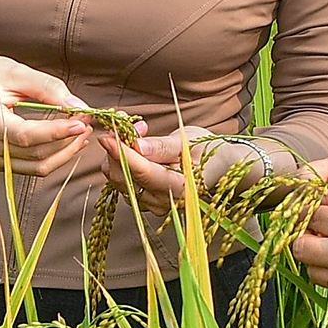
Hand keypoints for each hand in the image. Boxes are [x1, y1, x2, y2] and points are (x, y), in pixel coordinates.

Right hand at [0, 55, 105, 179]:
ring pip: (37, 167)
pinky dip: (53, 156)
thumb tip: (78, 107)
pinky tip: (66, 139)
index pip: (26, 135)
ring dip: (65, 152)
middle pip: (35, 155)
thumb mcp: (16, 71)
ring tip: (81, 130)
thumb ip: (48, 88)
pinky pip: (31, 167)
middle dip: (67, 140)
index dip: (57, 132)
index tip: (82, 121)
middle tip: (88, 120)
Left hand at [106, 128, 283, 205]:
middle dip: (118, 148)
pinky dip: (122, 160)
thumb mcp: (190, 142)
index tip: (106, 136)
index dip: (121, 153)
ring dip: (119, 152)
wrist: (220, 167)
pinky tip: (136, 144)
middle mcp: (162, 202)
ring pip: (118, 179)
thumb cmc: (209, 151)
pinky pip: (123, 180)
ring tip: (141, 131)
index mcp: (179, 189)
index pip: (142, 172)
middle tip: (131, 123)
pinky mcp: (144, 199)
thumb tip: (138, 147)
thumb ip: (163, 147)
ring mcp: (152, 204)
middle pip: (123, 178)